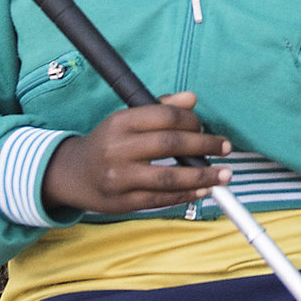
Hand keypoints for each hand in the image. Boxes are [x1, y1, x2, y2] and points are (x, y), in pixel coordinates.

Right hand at [41, 91, 228, 218]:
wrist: (75, 174)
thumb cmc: (109, 142)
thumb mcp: (127, 120)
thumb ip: (161, 108)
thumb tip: (192, 98)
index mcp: (120, 122)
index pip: (164, 116)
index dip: (191, 120)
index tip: (204, 126)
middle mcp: (118, 149)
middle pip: (170, 144)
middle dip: (204, 145)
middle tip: (225, 147)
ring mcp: (120, 178)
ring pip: (169, 178)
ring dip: (203, 176)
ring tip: (225, 175)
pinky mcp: (124, 202)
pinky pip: (162, 199)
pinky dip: (187, 195)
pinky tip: (204, 190)